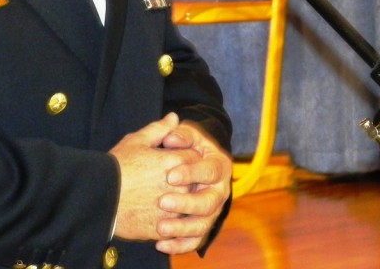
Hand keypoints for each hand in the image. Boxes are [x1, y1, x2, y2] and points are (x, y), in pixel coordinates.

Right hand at [108, 113, 201, 241]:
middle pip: (196, 182)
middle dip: (188, 180)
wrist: (99, 197)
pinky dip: (171, 222)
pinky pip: (176, 227)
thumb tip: (174, 117)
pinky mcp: (163, 228)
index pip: (195, 158)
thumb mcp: (136, 141)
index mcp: (173, 162)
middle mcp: (178, 186)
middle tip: (170, 180)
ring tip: (162, 198)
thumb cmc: (116, 166)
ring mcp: (172, 210)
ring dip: (181, 202)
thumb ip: (159, 129)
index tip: (177, 160)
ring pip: (188, 207)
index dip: (187, 157)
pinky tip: (158, 216)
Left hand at [154, 120, 231, 254]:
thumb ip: (179, 134)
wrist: (191, 161)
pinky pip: (195, 241)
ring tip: (160, 228)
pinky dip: (179, 246)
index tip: (170, 176)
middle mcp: (220, 191)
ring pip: (203, 225)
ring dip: (182, 229)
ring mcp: (212, 211)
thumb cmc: (186, 145)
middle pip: (209, 202)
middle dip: (186, 203)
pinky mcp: (202, 226)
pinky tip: (160, 245)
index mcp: (218, 166)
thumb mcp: (185, 135)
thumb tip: (170, 136)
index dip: (192, 173)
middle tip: (163, 202)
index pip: (209, 171)